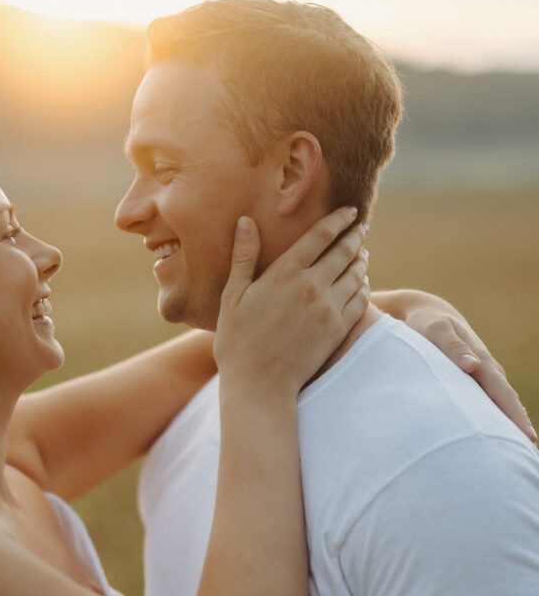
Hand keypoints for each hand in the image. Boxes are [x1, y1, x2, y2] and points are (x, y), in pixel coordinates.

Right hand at [214, 206, 368, 393]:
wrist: (259, 385)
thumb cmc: (238, 342)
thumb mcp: (233, 297)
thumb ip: (243, 257)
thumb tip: (245, 221)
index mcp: (285, 273)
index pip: (321, 235)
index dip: (338, 219)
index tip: (349, 211)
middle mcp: (312, 286)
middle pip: (344, 251)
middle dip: (355, 236)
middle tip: (360, 227)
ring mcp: (328, 308)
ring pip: (356, 274)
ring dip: (361, 260)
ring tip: (361, 254)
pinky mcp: (338, 329)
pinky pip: (360, 300)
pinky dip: (364, 286)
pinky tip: (361, 284)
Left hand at [405, 302, 535, 442]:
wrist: (428, 315)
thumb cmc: (428, 325)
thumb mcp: (436, 331)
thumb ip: (452, 347)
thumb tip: (472, 366)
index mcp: (481, 362)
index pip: (502, 394)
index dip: (515, 415)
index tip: (527, 436)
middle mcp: (486, 370)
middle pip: (506, 401)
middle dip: (518, 424)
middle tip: (529, 450)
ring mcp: (480, 376)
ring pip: (498, 402)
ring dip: (507, 423)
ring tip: (515, 447)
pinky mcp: (470, 380)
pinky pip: (486, 400)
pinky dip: (493, 415)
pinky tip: (496, 432)